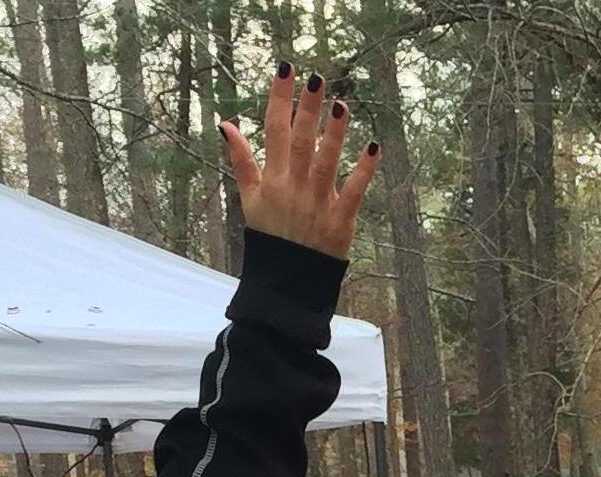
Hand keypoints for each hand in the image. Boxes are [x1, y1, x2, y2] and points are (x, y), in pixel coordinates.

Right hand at [220, 67, 378, 260]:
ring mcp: (318, 204)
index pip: (274, 130)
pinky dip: (364, 172)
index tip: (285, 69)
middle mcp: (294, 188)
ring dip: (335, 134)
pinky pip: (354, 193)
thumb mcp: (249, 200)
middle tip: (316, 79)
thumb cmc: (270, 237)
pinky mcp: (340, 222)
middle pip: (301, 141)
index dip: (279, 98)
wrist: (287, 283)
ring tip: (342, 105)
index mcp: (272, 180)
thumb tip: (227, 125)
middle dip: (308, 109)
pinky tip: (373, 147)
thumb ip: (241, 161)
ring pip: (326, 162)